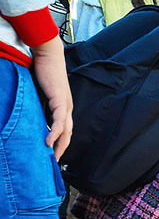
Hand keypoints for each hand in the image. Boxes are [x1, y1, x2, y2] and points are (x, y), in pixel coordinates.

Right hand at [32, 37, 72, 160]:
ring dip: (59, 145)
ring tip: (51, 157)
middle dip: (61, 149)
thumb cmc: (41, 71)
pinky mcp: (60, 100)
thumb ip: (37, 105)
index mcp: (63, 107)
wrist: (47, 55)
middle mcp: (67, 108)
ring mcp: (65, 105)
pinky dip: (54, 133)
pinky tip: (48, 142)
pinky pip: (59, 121)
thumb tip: (30, 116)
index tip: (52, 155)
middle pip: (67, 134)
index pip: (64, 130)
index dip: (59, 143)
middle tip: (53, 163)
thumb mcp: (38, 93)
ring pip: (65, 131)